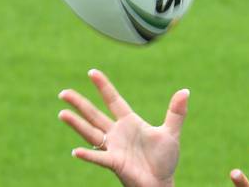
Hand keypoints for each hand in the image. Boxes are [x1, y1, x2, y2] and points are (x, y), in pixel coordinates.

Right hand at [58, 69, 188, 186]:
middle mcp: (117, 133)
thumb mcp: (171, 132)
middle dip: (80, 104)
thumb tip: (186, 90)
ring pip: (91, 133)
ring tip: (62, 113)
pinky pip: (100, 158)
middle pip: (94, 115)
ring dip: (77, 124)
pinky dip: (89, 155)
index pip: (114, 100)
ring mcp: (114, 148)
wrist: (161, 182)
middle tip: (63, 92)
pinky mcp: (115, 163)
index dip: (103, 87)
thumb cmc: (163, 159)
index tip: (92, 73)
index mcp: (130, 122)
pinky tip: (76, 151)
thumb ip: (176, 112)